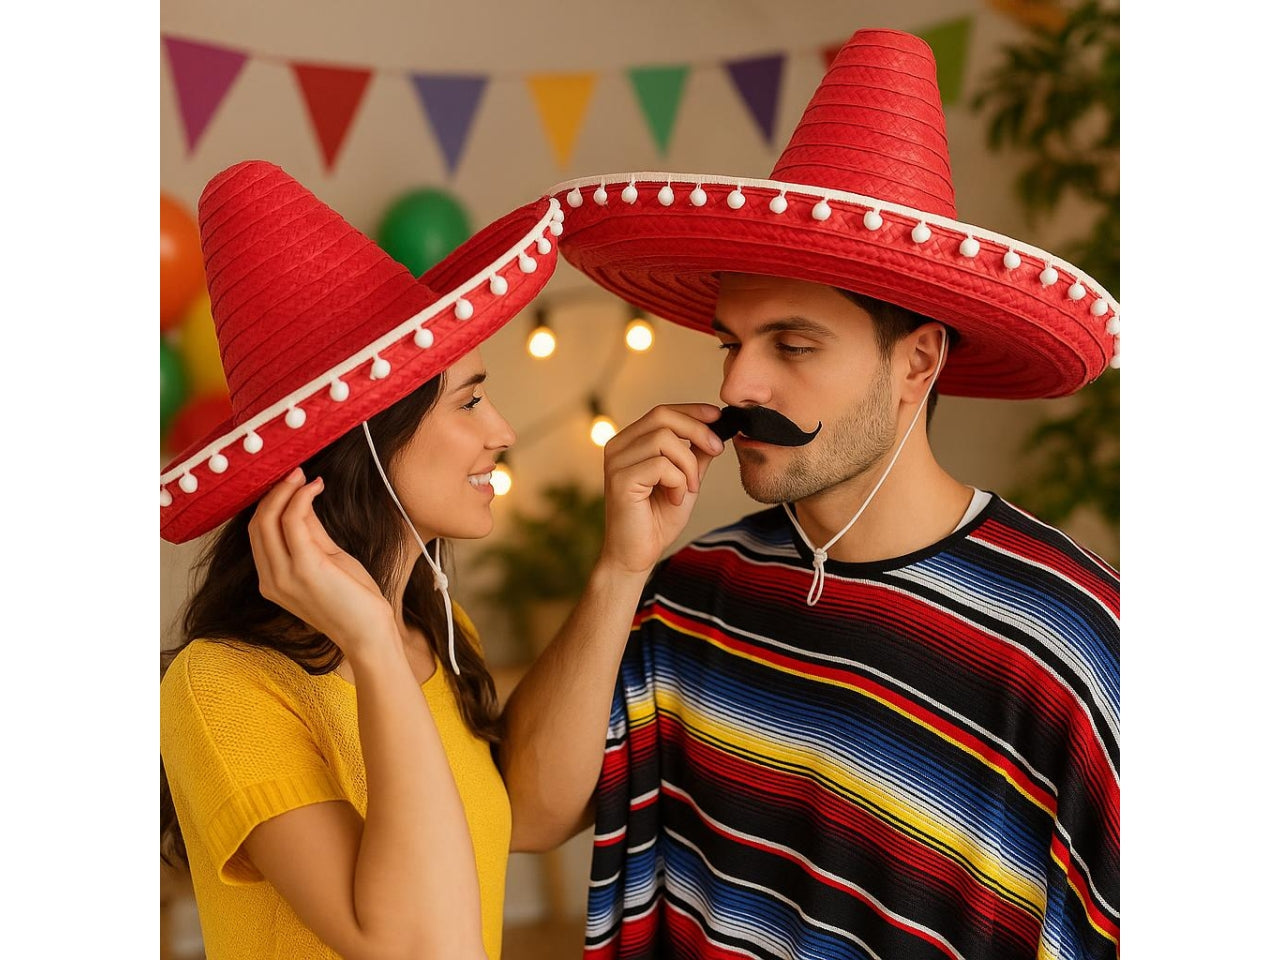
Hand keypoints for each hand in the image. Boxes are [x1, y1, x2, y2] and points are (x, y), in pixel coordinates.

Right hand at [248, 467, 397, 655]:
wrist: (368, 633)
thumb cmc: (352, 600)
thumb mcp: (327, 559)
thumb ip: (310, 532)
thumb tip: (302, 499)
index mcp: (272, 579)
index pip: (257, 532)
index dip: (269, 502)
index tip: (288, 481)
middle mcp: (270, 579)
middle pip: (257, 524)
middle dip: (274, 492)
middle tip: (294, 472)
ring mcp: (283, 575)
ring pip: (268, 520)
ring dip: (285, 491)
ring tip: (303, 475)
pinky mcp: (304, 568)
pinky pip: (293, 522)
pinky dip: (302, 498)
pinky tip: (315, 487)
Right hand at [599, 403, 724, 574]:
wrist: (637, 555)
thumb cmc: (657, 520)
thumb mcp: (685, 480)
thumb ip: (695, 455)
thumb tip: (714, 429)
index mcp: (629, 443)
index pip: (661, 413)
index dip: (692, 411)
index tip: (718, 416)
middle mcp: (618, 447)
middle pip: (662, 416)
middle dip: (697, 430)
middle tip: (716, 450)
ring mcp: (616, 462)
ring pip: (665, 440)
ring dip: (687, 466)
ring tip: (686, 489)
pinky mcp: (620, 479)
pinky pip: (661, 465)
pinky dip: (678, 482)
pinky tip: (674, 499)